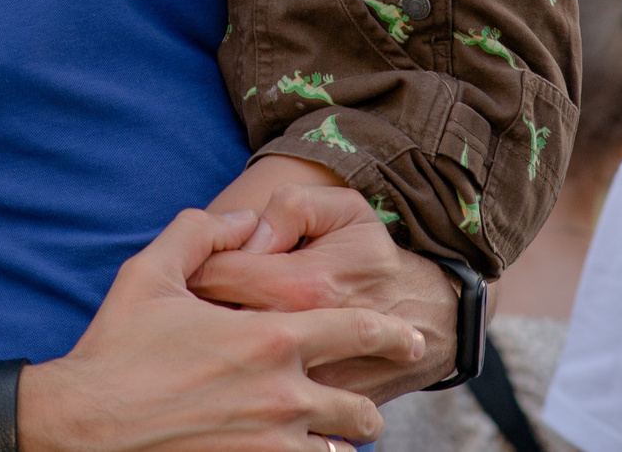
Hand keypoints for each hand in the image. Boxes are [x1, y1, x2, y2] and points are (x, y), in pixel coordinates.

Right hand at [22, 208, 423, 451]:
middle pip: (361, 407)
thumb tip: (243, 217)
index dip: (391, 334)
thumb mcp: (151, 271)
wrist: (86, 423)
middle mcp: (282, 394)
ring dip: (342, 441)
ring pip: (342, 450)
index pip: (355, 330)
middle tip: (362, 402)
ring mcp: (271, 443)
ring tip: (333, 436)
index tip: (410, 338)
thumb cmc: (117, 347)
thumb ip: (203, 231)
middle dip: (368, 404)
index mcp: (268, 336)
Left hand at [189, 181, 460, 400]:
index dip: (197, 260)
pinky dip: (239, 383)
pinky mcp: (308, 416)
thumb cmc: (375, 260)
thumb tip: (251, 231)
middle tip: (197, 300)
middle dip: (194, 307)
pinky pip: (255, 402)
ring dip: (213, 347)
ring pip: (228, 366)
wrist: (427, 323)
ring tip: (215, 334)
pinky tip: (242, 366)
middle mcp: (299, 342)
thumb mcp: (347, 210)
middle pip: (209, 323)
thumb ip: (293, 206)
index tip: (202, 261)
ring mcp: (302, 387)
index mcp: (301, 286)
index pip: (214, 271)